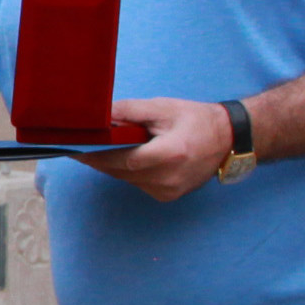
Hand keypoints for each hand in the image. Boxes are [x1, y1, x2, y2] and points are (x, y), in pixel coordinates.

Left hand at [79, 97, 233, 202]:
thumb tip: (101, 116)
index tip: (77, 147)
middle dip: (99, 159)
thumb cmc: (196, 120)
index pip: (123, 159)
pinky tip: (123, 158)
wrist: (227, 139)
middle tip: (80, 146)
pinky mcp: (167, 196)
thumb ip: (130, 111)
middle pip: (121, 171)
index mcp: (170, 154)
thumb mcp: (163, 108)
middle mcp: (168, 178)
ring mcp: (168, 191)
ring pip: (127, 179)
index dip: (98, 155)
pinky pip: (137, 184)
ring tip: (97, 149)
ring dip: (112, 165)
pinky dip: (128, 172)